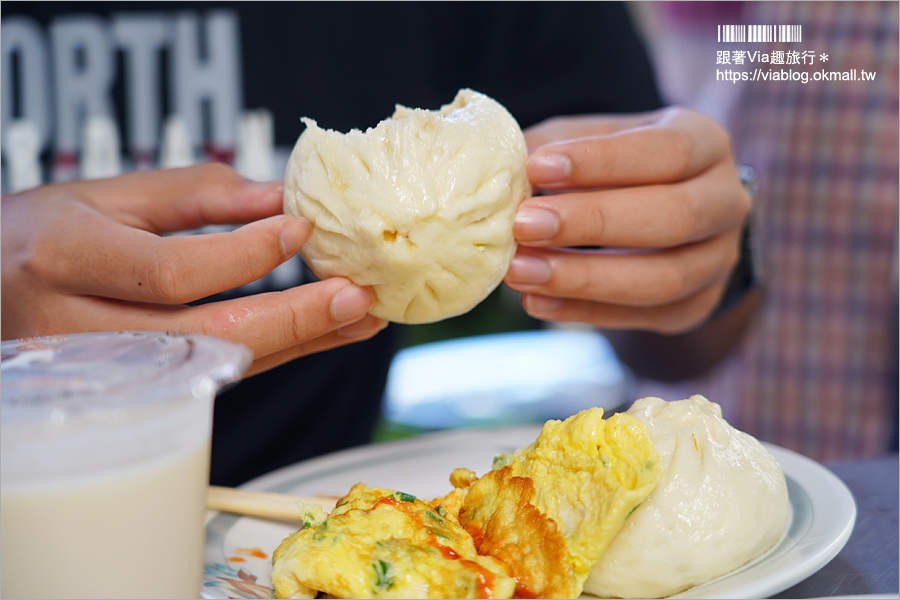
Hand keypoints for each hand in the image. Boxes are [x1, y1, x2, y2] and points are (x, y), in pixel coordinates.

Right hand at [1, 163, 385, 375]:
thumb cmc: (47, 233)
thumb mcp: (108, 192)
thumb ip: (196, 194)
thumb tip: (280, 200)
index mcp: (66, 259)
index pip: (172, 273)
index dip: (245, 255)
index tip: (302, 230)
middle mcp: (78, 327)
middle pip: (205, 339)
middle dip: (294, 320)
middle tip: (358, 297)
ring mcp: (103, 371)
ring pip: (220, 367)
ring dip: (300, 343)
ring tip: (360, 318)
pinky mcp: (134, 390)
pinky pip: (217, 374)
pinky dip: (276, 353)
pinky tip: (320, 333)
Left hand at [504, 107, 750, 333]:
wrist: (662, 217)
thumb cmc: (615, 169)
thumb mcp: (592, 141)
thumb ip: (553, 149)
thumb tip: (500, 169)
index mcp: (705, 143)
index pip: (665, 150)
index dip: (601, 161)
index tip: (536, 168)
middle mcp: (726, 201)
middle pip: (672, 216)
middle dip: (592, 222)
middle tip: (523, 226)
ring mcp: (718, 260)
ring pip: (662, 278)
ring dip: (583, 277)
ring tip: (519, 272)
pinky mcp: (695, 306)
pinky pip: (641, 317)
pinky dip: (584, 311)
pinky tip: (536, 302)